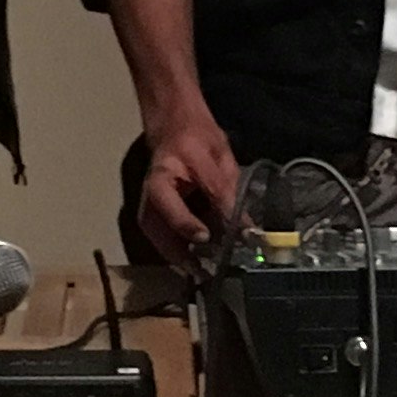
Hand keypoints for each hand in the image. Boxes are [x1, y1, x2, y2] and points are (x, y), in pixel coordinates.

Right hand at [132, 96, 243, 266]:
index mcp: (166, 171)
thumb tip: (247, 230)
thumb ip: (229, 194)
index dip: (189, 221)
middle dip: (178, 251)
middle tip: (202, 271)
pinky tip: (195, 260)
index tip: (206, 237)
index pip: (175, 199)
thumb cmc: (197, 137)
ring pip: (156, 234)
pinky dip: (177, 249)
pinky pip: (161, 234)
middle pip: (156, 225)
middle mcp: (151, 190)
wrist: (175, 124)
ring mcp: (149, 200)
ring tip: (200, 272)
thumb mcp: (219, 159)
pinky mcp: (152, 210)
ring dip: (176, 254)